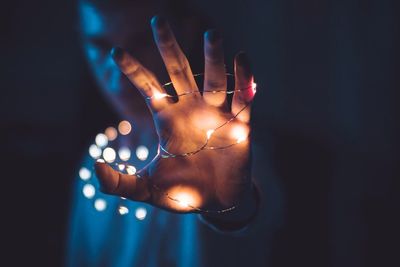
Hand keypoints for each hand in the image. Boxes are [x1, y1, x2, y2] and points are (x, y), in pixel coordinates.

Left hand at [95, 16, 255, 215]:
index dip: (132, 70)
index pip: (148, 88)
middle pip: (178, 72)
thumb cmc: (182, 193)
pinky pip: (243, 98)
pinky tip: (242, 59)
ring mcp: (217, 114)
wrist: (216, 203)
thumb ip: (119, 181)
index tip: (114, 51)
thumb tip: (93, 168)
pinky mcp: (241, 124)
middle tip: (157, 20)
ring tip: (212, 34)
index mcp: (168, 119)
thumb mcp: (146, 189)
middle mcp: (191, 109)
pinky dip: (244, 80)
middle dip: (168, 47)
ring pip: (214, 79)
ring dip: (213, 57)